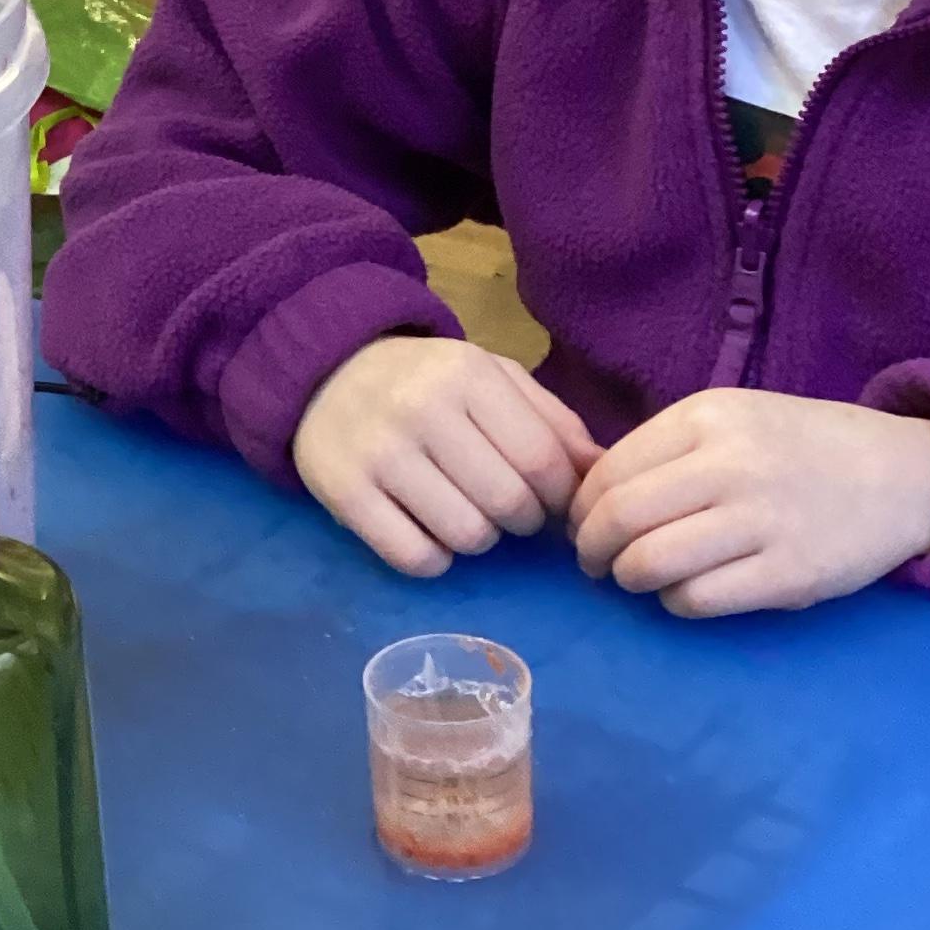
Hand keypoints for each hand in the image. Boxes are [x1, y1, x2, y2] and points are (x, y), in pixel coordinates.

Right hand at [294, 335, 601, 578]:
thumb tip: (604, 474)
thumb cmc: (426, 379)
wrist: (325, 371)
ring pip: (466, 536)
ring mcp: (379, 454)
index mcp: (467, 374)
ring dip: (480, 538)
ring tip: (466, 512)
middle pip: (507, 503)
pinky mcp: (344, 495)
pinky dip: (435, 558)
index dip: (561, 496)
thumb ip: (551, 421)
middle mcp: (422, 410)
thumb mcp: (492, 378)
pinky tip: (430, 530)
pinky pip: (415, 558)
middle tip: (509, 508)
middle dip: (523, 520)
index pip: (541, 460)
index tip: (554, 501)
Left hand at [569, 390, 929, 616]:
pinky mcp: (788, 575)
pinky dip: (675, 603)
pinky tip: (684, 592)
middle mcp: (730, 464)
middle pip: (620, 519)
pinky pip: (697, 599)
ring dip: (628, 579)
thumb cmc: (803, 447)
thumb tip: (590, 496)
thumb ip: (668, 449)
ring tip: (635, 578)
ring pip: (650, 564)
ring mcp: (761, 521)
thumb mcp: (734, 419)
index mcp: (707, 416)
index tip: (582, 526)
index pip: (610, 471)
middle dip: (591, 550)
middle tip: (595, 564)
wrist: (904, 476)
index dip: (582, 508)